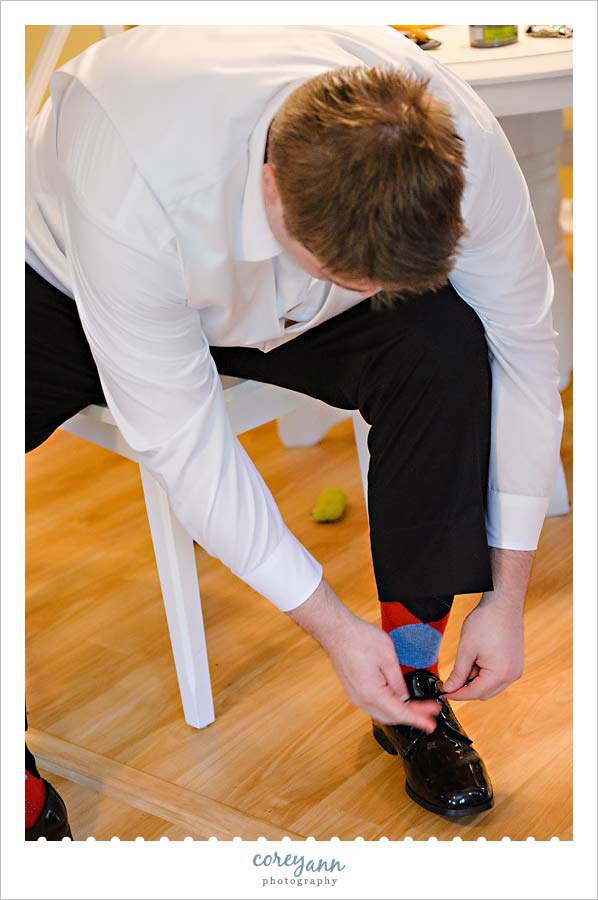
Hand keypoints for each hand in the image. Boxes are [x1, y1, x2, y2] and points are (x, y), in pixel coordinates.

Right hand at [287, 578, 439, 730]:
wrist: (337, 632)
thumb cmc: (359, 639)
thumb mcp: (388, 657)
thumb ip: (399, 681)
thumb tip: (405, 696)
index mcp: (372, 693)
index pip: (400, 713)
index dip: (418, 719)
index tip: (430, 725)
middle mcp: (361, 700)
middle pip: (391, 717)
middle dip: (412, 715)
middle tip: (429, 710)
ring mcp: (355, 696)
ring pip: (382, 712)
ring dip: (400, 711)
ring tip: (418, 704)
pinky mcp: (354, 690)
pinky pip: (374, 704)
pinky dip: (389, 705)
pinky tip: (399, 698)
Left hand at [443, 547, 533, 701]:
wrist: (502, 603)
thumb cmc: (487, 621)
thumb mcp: (466, 649)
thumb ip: (458, 673)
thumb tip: (450, 688)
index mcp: (500, 674)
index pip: (474, 693)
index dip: (457, 694)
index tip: (445, 692)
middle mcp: (512, 675)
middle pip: (484, 692)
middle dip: (467, 686)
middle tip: (453, 675)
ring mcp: (516, 669)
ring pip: (491, 685)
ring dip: (477, 678)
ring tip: (469, 658)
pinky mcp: (516, 663)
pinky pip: (498, 676)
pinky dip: (486, 672)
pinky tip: (478, 657)